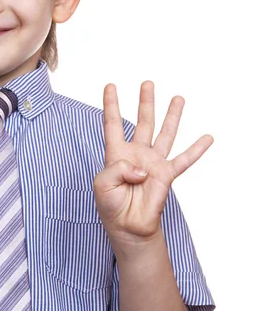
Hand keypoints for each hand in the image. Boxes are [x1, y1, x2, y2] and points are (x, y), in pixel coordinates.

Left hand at [93, 81, 212, 245]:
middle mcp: (136, 154)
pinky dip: (196, 149)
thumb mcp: (103, 184)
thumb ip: (117, 169)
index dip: (111, 105)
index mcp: (117, 153)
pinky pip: (184, 160)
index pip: (112, 124)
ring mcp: (153, 163)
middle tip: (147, 83)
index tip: (110, 86)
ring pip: (164, 134)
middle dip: (145, 102)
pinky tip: (207, 138)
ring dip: (172, 116)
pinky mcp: (166, 176)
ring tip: (178, 98)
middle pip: (142, 122)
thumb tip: (144, 168)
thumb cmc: (111, 205)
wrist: (128, 227)